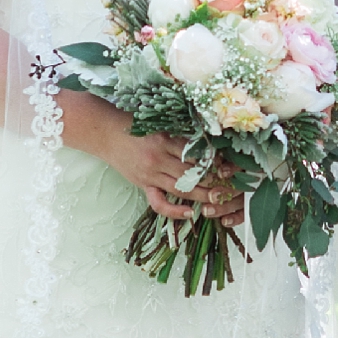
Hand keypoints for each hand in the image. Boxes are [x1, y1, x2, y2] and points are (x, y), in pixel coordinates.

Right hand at [74, 102, 239, 227]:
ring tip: (219, 199)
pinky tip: (190, 214)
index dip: (215, 161)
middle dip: (214, 181)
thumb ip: (180, 134)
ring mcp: (150, 173)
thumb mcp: (159, 123)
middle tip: (232, 186)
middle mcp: (159, 157)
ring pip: (181, 189)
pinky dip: (175, 212)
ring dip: (202, 195)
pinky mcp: (142, 184)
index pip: (195, 153)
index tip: (230, 166)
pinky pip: (159, 203)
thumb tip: (207, 140)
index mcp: (165, 138)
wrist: (105, 132)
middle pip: (192, 173)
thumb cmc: (134, 123)